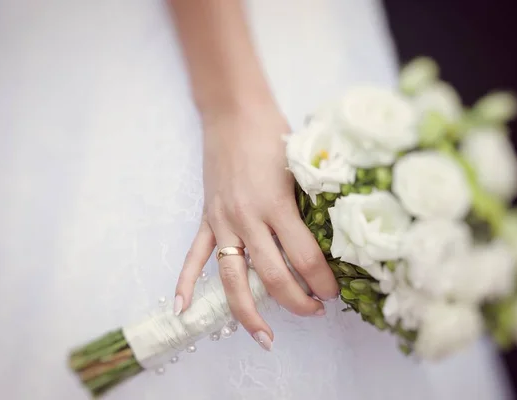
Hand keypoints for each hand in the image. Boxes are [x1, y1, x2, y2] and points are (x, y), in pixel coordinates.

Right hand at [174, 106, 338, 349]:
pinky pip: (195, 256)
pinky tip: (182, 310)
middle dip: (297, 302)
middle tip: (315, 312)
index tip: (333, 292)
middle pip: (272, 276)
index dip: (322, 281)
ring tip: (266, 337)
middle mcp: (248, 218)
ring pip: (233, 278)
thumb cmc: (273, 135)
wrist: (234, 113)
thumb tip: (329, 244)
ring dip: (250, 312)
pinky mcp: (207, 218)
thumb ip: (310, 206)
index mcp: (277, 204)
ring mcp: (223, 220)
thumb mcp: (302, 167)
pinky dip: (185, 283)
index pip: (304, 257)